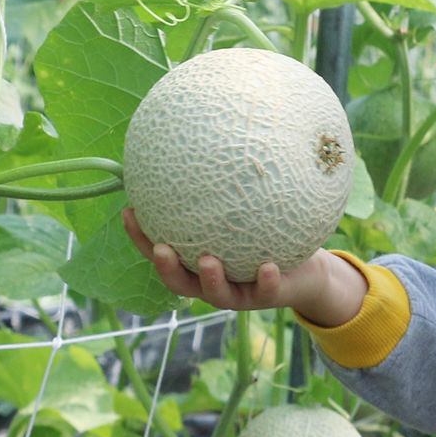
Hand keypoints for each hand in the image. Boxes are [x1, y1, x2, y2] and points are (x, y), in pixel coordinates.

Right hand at [123, 208, 365, 325]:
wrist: (306, 270)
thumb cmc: (269, 231)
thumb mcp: (247, 207)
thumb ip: (224, 188)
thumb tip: (206, 139)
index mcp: (197, 261)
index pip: (161, 252)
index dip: (141, 237)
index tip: (129, 210)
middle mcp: (213, 280)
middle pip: (180, 281)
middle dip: (168, 267)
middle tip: (162, 248)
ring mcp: (240, 292)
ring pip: (218, 294)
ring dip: (211, 279)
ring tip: (208, 260)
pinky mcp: (268, 297)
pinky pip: (265, 291)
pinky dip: (265, 280)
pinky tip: (268, 265)